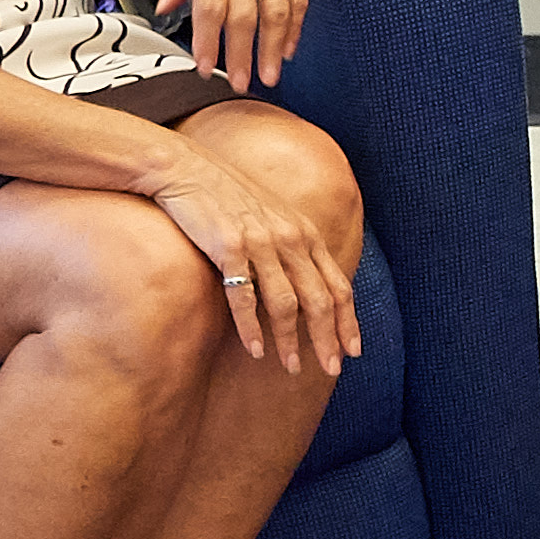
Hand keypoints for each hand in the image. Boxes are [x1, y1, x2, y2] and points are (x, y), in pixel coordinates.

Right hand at [143, 132, 362, 376]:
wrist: (186, 169)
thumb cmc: (228, 196)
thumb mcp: (274, 217)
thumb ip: (294, 247)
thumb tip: (308, 286)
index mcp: (306, 233)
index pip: (339, 284)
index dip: (348, 320)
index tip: (353, 350)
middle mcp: (290, 238)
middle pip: (319, 300)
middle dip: (328, 339)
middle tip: (332, 369)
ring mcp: (260, 242)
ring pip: (286, 304)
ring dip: (290, 341)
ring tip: (292, 367)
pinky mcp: (228, 248)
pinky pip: (244, 297)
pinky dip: (252, 328)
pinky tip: (256, 350)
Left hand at [159, 0, 309, 90]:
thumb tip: (168, 8)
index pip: (210, 7)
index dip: (208, 41)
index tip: (204, 66)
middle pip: (244, 17)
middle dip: (241, 55)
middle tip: (239, 84)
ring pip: (276, 11)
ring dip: (272, 48)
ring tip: (268, 75)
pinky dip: (296, 25)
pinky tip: (288, 46)